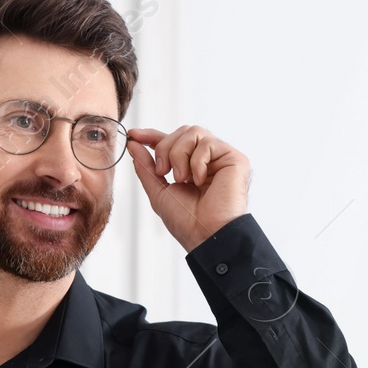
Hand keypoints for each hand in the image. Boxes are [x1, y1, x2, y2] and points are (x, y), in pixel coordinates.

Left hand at [127, 125, 249, 252]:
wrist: (205, 235)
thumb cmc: (187, 221)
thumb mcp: (159, 192)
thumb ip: (146, 167)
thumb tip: (134, 144)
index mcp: (190, 167)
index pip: (171, 141)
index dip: (152, 136)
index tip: (133, 136)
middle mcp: (207, 160)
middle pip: (182, 132)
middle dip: (165, 148)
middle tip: (162, 171)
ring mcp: (221, 158)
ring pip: (193, 132)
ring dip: (179, 155)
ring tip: (182, 179)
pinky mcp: (235, 158)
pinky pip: (208, 143)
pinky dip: (197, 162)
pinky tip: (200, 181)